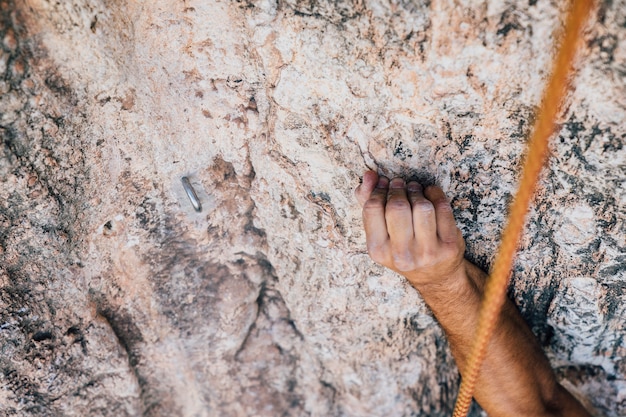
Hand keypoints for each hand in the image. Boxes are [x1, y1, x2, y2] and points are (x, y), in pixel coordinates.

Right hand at [355, 171, 465, 289]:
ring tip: (414, 189)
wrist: (434, 276)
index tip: (385, 184)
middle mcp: (402, 255)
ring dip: (417, 191)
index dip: (379, 190)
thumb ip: (368, 202)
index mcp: (378, 251)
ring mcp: (427, 252)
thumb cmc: (402, 247)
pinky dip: (436, 194)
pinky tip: (430, 194)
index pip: (373, 208)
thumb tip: (368, 175)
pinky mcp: (449, 246)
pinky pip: (443, 209)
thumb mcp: (380, 233)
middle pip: (397, 206)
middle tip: (400, 184)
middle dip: (399, 188)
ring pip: (422, 206)